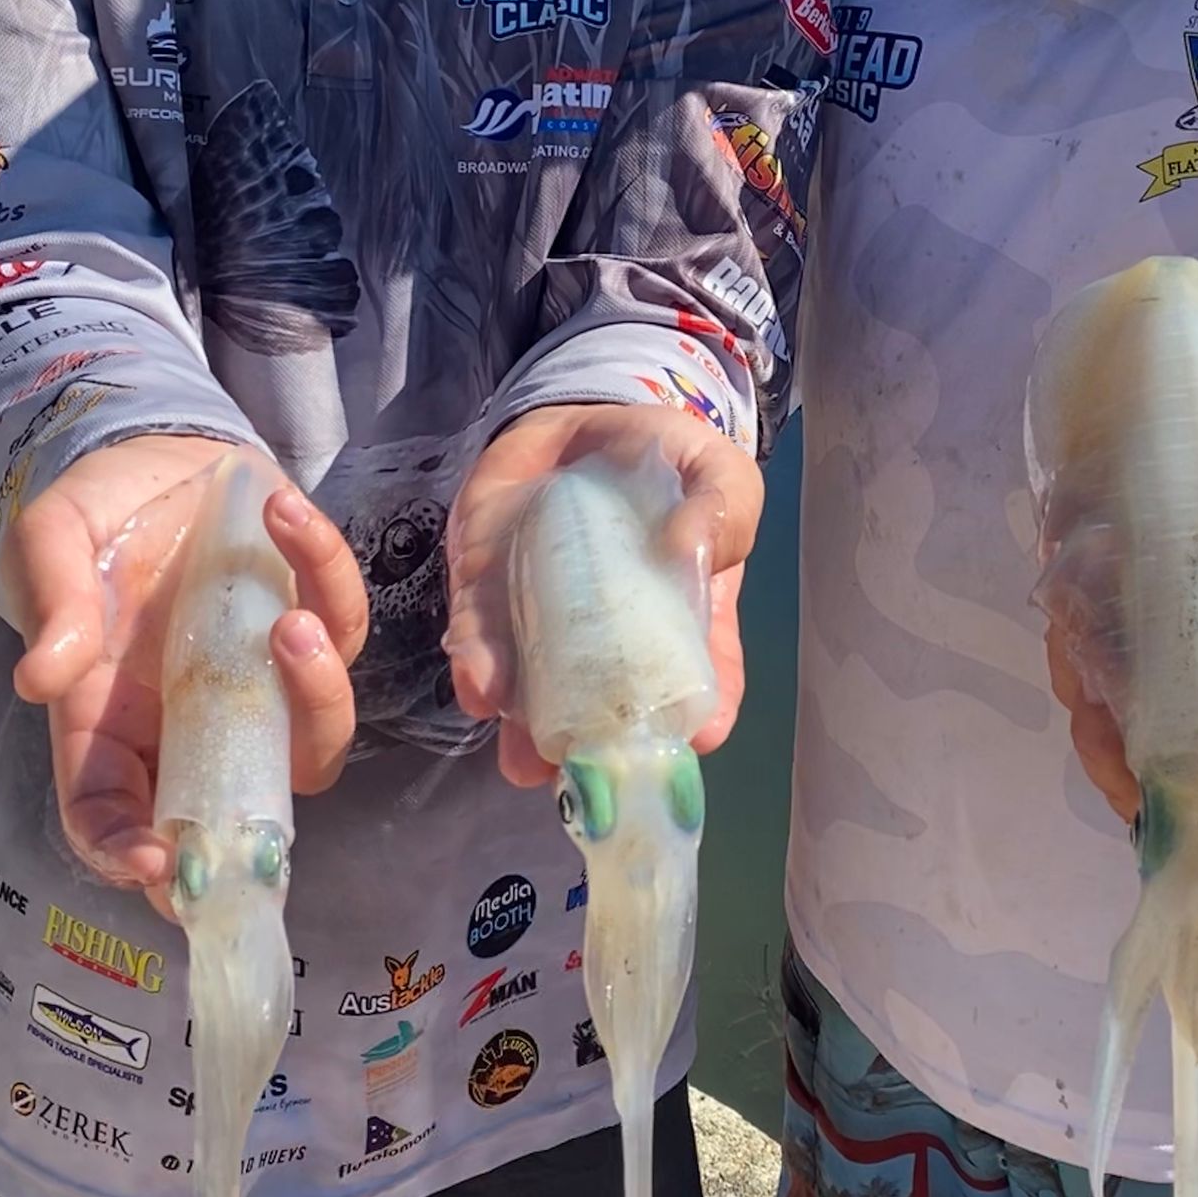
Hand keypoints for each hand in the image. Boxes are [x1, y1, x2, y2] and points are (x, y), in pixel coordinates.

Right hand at [3, 433, 368, 904]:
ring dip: (318, 687)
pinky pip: (342, 617)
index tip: (160, 860)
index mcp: (112, 722)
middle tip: (260, 744)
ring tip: (290, 620)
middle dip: (266, 801)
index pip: (114, 816)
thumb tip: (43, 679)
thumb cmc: (93, 515)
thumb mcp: (51, 544)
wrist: (151, 453)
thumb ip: (52, 606)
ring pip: (315, 729)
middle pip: (246, 799)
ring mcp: (262, 674)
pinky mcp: (313, 614)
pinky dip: (325, 568)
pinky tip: (283, 511)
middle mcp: (196, 716)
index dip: (131, 854)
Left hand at [443, 402, 761, 786]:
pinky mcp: (485, 601)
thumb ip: (720, 504)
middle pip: (607, 715)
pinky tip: (483, 688)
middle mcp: (608, 644)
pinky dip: (478, 668)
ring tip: (527, 757)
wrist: (572, 422)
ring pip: (535, 697)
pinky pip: (477, 642)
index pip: (698, 686)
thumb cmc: (656, 457)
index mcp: (678, 622)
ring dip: (527, 733)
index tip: (700, 738)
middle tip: (592, 774)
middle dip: (596, 754)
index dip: (702, 717)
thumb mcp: (711, 468)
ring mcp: (544, 628)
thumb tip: (688, 545)